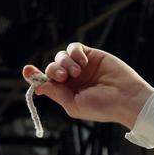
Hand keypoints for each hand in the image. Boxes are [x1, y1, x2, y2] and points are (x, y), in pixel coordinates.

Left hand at [22, 43, 153, 127]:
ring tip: (77, 71)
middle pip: (52, 67)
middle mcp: (73, 79)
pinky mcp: (92, 55)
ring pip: (61, 56)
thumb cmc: (103, 107)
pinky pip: (74, 47)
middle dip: (53, 70)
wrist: (127, 98)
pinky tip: (83, 62)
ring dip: (65, 62)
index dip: (35, 75)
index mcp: (68, 93)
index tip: (27, 70)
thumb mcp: (74, 105)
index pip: (46, 81)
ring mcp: (82, 67)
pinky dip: (74, 52)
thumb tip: (37, 86)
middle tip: (63, 76)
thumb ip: (56, 93)